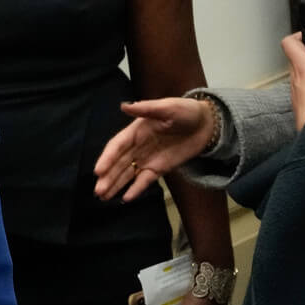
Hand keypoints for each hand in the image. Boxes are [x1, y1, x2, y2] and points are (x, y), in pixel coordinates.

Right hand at [92, 98, 214, 202]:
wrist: (207, 125)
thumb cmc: (186, 111)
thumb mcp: (168, 107)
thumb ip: (147, 108)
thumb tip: (124, 106)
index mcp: (136, 131)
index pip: (117, 146)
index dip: (107, 159)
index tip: (98, 172)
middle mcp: (137, 146)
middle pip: (118, 163)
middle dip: (107, 177)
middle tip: (98, 191)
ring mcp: (147, 159)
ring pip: (127, 174)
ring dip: (115, 185)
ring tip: (103, 197)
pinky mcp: (158, 169)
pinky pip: (144, 180)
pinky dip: (135, 189)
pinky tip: (126, 198)